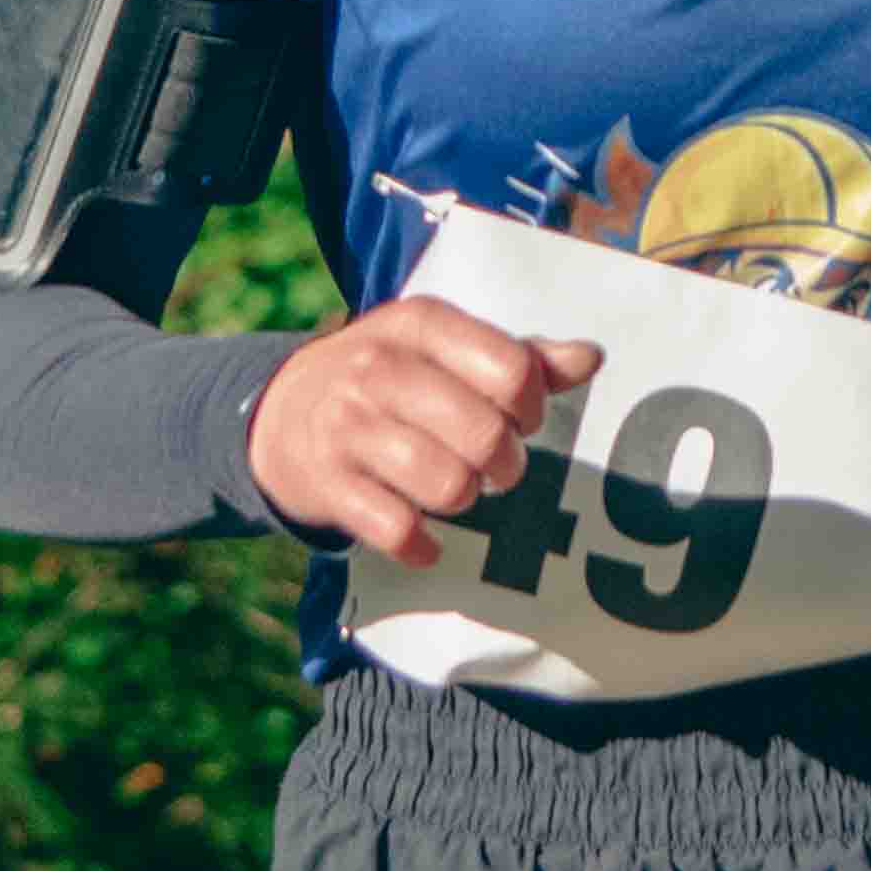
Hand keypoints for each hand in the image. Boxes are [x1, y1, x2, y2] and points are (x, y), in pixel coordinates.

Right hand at [250, 296, 601, 569]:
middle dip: (505, 463)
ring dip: (464, 499)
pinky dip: (423, 545)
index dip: (531, 407)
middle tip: (494, 466)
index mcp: (420, 325)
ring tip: (453, 488)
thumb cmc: (389, 379)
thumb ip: (519, 355)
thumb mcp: (443, 349)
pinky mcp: (329, 485)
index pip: (511, 370)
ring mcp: (349, 428)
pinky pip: (399, 530)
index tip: (520, 418)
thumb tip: (591, 358)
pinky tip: (423, 537)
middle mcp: (380, 370)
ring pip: (447, 485)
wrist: (279, 414)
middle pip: (485, 436)